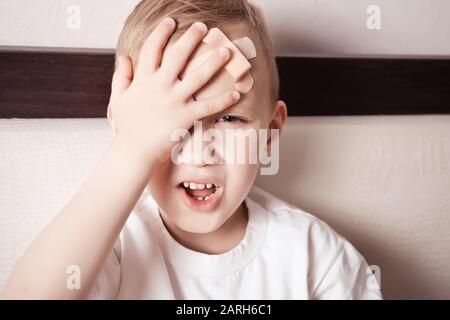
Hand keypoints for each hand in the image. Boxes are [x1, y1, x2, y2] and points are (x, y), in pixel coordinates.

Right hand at [106, 17, 240, 163]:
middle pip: (178, 56)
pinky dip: (224, 100)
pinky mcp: (185, 117)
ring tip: (226, 52)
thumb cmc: (126, 128)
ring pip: (197, 77)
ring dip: (213, 63)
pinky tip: (237, 93)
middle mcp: (160, 86)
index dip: (161, 33)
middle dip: (191, 38)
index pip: (152, 49)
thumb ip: (121, 77)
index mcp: (143, 80)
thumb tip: (124, 58)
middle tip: (203, 27)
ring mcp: (174, 101)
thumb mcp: (118, 99)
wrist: (133, 152)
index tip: (170, 22)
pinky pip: (208, 106)